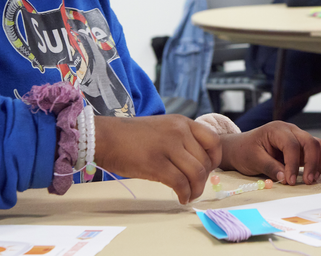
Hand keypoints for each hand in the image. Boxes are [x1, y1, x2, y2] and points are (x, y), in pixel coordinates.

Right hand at [93, 114, 220, 203]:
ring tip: (189, 195)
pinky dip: (184, 194)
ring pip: (196, 173)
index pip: (214, 141)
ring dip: (196, 189)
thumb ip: (180, 139)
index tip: (208, 170)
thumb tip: (196, 163)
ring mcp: (168, 146)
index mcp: (182, 122)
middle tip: (195, 187)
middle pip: (206, 161)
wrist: (105, 137)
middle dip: (204, 179)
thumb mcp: (162, 128)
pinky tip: (181, 198)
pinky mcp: (156, 163)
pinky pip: (180, 183)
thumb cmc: (130, 136)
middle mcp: (179, 132)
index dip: (215, 159)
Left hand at [220, 121, 320, 184]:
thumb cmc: (244, 152)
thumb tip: (285, 178)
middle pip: (310, 142)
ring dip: (318, 162)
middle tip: (308, 181)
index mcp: (276, 130)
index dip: (293, 164)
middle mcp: (290, 130)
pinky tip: (311, 175)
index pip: (291, 145)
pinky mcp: (301, 147)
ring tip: (311, 179)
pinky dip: (317, 162)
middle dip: (312, 163)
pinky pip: (316, 151)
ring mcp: (297, 137)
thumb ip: (270, 167)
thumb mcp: (253, 160)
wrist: (240, 148)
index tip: (290, 181)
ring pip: (318, 145)